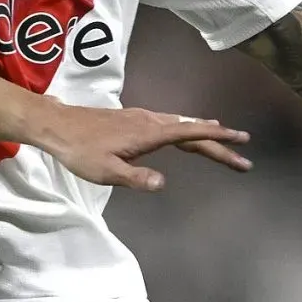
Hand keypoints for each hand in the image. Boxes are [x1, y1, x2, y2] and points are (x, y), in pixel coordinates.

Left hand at [34, 106, 251, 191]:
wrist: (57, 124)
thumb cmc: (79, 150)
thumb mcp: (106, 172)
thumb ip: (135, 178)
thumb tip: (163, 183)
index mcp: (149, 133)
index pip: (191, 134)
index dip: (218, 139)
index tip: (242, 141)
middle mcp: (151, 122)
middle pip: (193, 131)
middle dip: (220, 144)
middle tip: (244, 159)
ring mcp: (143, 118)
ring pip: (182, 125)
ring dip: (205, 135)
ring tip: (226, 141)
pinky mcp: (134, 119)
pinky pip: (170, 124)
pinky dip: (187, 129)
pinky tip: (187, 132)